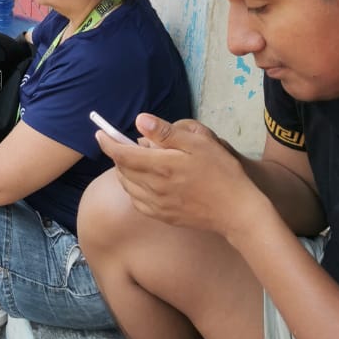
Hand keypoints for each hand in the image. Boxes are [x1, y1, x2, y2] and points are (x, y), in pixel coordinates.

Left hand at [96, 114, 260, 237]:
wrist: (238, 211)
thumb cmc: (222, 172)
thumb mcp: (199, 143)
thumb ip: (166, 133)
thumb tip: (139, 120)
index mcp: (161, 167)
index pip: (122, 154)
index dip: (108, 142)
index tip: (100, 132)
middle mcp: (154, 188)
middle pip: (122, 170)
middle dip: (118, 154)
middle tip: (125, 142)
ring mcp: (158, 206)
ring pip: (128, 186)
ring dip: (125, 171)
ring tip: (136, 160)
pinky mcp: (164, 217)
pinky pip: (138, 202)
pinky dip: (134, 189)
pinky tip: (145, 182)